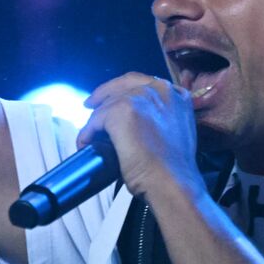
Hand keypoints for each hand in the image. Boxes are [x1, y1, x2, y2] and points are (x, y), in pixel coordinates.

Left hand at [79, 73, 206, 199]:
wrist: (172, 181)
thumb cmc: (175, 167)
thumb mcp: (177, 130)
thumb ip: (162, 116)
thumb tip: (139, 120)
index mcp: (176, 94)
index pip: (142, 82)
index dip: (122, 89)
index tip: (110, 98)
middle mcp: (159, 90)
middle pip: (122, 85)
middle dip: (104, 95)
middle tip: (90, 105)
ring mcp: (139, 98)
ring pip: (107, 105)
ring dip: (95, 121)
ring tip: (90, 137)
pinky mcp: (120, 111)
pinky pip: (95, 120)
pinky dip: (87, 133)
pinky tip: (86, 144)